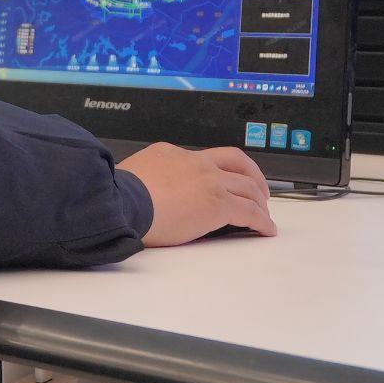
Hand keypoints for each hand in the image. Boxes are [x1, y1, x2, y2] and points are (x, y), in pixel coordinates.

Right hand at [118, 143, 275, 245]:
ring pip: (248, 186)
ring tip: (263, 213)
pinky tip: (266, 229)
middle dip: (252, 176)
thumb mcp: (133, 175)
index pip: (204, 158)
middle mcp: (195, 162)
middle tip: (257, 190)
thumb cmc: (117, 197)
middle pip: (236, 163)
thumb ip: (148, 178)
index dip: (219, 170)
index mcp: (171, 153)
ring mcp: (209, 181)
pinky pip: (250, 212)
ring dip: (260, 201)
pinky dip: (262, 221)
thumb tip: (148, 194)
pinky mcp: (217, 204)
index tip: (223, 180)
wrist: (120, 202)